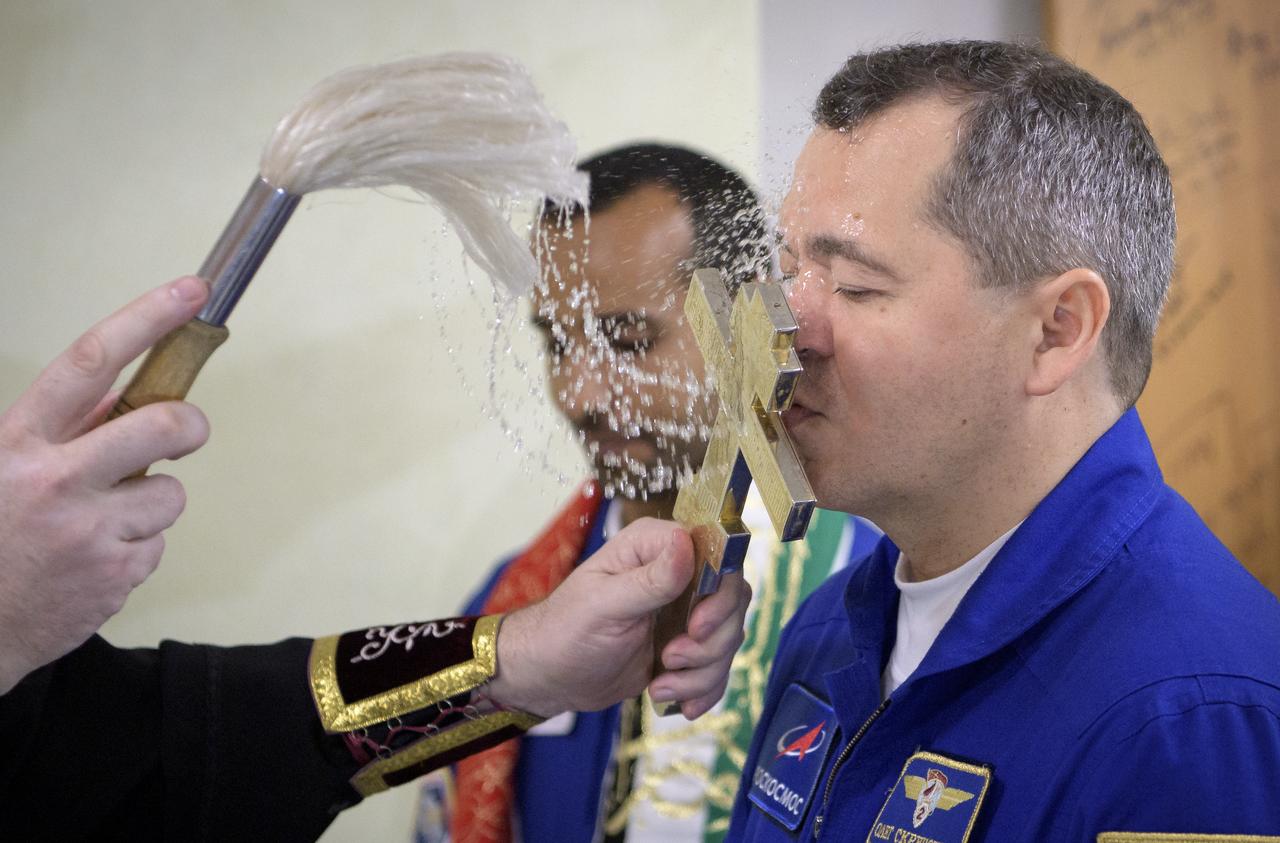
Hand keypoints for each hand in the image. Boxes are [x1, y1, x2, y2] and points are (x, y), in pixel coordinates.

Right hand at [0, 277, 211, 692]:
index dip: (145, 317)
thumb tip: (120, 393)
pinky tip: (94, 562)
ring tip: (98, 524)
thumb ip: (58, 431)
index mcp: (16, 442)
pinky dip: (136, 550)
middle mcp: (54, 480)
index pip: (90, 361)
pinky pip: (158, 544)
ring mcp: (89, 530)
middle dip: (189, 425)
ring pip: (168, 493)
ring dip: (149, 505)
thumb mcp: (1, 468)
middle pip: (164, 425)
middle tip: (186, 431)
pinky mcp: (116, 573)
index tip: (190, 293)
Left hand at [488, 517, 750, 719]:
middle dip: (709, 643)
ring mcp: (685, 610)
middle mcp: (678, 572)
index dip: (718, 595)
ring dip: (700, 672)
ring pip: (728, 639)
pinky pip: (719, 667)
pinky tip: (673, 700)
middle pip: (733, 601)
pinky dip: (702, 690)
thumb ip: (649, 580)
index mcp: (656, 546)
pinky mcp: (687, 646)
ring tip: (659, 685)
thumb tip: (686, 545)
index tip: (695, 627)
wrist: (552, 676)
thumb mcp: (604, 604)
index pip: (717, 555)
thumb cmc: (564, 631)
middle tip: (671, 658)